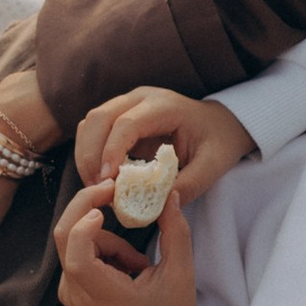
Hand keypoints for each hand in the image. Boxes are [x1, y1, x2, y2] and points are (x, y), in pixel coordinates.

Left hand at [55, 181, 207, 305]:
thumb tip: (170, 194)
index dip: (86, 221)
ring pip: (77, 242)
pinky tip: (129, 270)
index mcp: (101, 294)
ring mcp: (71, 293)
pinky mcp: (73, 290)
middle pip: (64, 236)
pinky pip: (81, 254)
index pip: (77, 251)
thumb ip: (175, 231)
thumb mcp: (180, 274)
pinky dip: (104, 250)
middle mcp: (77, 294)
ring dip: (108, 239)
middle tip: (113, 188)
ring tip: (140, 265)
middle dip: (87, 206)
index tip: (110, 200)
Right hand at [74, 86, 257, 205]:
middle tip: (96, 190)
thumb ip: (187, 185)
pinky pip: (93, 132)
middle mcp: (140, 98)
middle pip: (99, 118)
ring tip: (96, 188)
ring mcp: (126, 104)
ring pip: (90, 124)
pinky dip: (90, 155)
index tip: (107, 182)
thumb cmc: (218, 143)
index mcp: (164, 105)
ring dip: (86, 156)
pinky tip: (100, 180)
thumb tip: (156, 207)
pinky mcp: (118, 117)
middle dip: (91, 155)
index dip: (111, 151)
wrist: (220, 126)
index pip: (127, 123)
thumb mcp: (212, 167)